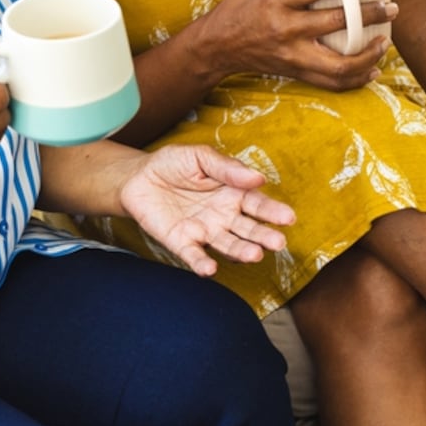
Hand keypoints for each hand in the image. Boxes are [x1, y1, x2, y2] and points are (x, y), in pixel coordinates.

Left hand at [119, 144, 294, 276]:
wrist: (137, 176)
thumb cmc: (172, 164)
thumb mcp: (199, 156)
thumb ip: (226, 167)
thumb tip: (258, 177)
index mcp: (232, 193)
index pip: (257, 204)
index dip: (272, 211)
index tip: (288, 217)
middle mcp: (224, 217)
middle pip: (248, 229)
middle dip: (263, 236)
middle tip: (278, 242)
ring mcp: (204, 231)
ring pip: (227, 245)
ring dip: (240, 252)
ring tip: (254, 255)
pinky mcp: (182, 242)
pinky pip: (194, 255)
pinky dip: (202, 263)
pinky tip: (210, 268)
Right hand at [201, 0, 395, 89]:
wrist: (216, 46)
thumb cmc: (238, 10)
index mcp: (276, 3)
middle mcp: (285, 30)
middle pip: (337, 24)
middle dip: (370, 15)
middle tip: (390, 8)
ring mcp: (291, 55)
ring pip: (339, 64)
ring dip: (369, 54)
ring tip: (384, 41)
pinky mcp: (294, 72)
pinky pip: (331, 82)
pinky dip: (356, 78)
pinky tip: (371, 69)